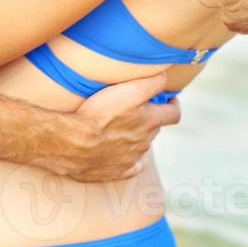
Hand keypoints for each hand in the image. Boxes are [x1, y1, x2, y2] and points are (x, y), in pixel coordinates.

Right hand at [39, 73, 181, 182]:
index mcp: (149, 122)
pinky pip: (131, 166)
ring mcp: (131, 159)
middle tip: (137, 108)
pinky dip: (131, 159)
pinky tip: (122, 153)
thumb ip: (151, 82)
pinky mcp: (117, 171)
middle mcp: (144, 142)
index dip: (174, 104)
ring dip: (137, 136)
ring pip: (142, 145)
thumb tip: (166, 76)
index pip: (174, 114)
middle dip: (150, 118)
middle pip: (155, 128)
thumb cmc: (99, 113)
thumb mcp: (128, 90)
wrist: (73, 143)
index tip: (169, 99)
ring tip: (122, 127)